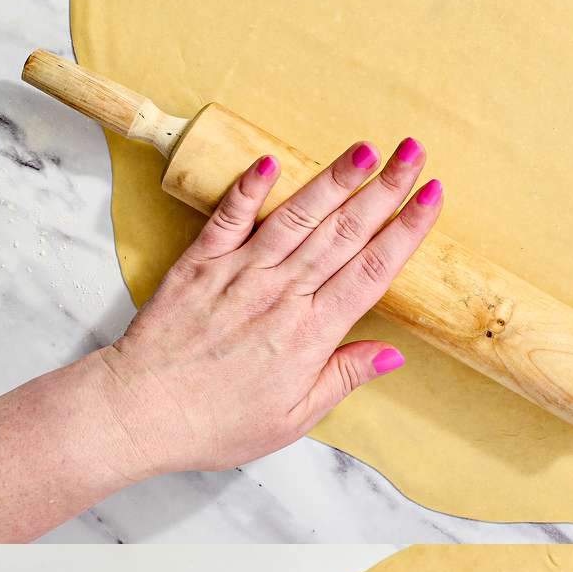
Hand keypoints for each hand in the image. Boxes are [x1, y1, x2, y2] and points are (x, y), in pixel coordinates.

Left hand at [90, 136, 442, 479]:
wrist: (140, 412)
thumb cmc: (217, 424)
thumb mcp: (295, 418)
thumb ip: (344, 377)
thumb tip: (393, 353)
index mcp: (311, 333)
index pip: (371, 271)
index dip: (406, 230)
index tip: (432, 196)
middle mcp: (281, 294)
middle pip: (344, 232)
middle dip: (384, 189)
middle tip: (414, 152)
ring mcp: (239, 273)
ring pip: (297, 217)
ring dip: (333, 179)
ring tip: (364, 148)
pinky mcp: (200, 264)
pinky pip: (229, 217)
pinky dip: (250, 188)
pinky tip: (271, 159)